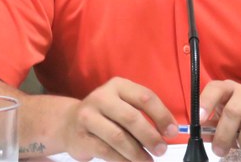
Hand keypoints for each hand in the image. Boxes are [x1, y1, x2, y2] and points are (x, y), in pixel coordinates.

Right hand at [62, 77, 178, 160]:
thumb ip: (144, 114)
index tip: (172, 132)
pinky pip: (106, 151)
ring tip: (148, 161)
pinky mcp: (81, 137)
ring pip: (118, 137)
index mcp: (118, 86)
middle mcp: (102, 97)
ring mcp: (88, 116)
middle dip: (150, 136)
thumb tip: (169, 131)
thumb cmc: (106, 115)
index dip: (162, 115)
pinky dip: (122, 160)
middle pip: (131, 117)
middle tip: (162, 150)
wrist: (68, 123)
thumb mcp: (123, 105)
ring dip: (137, 153)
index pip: (145, 97)